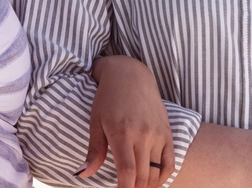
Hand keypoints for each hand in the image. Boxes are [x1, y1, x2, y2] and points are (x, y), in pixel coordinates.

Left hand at [79, 55, 174, 187]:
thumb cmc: (107, 97)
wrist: (129, 74)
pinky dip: (162, 178)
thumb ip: (93, 150)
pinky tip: (152, 180)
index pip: (127, 173)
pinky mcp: (167, 133)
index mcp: (121, 133)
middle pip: (142, 177)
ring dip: (146, 186)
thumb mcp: (95, 120)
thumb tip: (82, 174)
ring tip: (135, 186)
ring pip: (156, 173)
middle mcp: (142, 135)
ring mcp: (157, 135)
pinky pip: (169, 164)